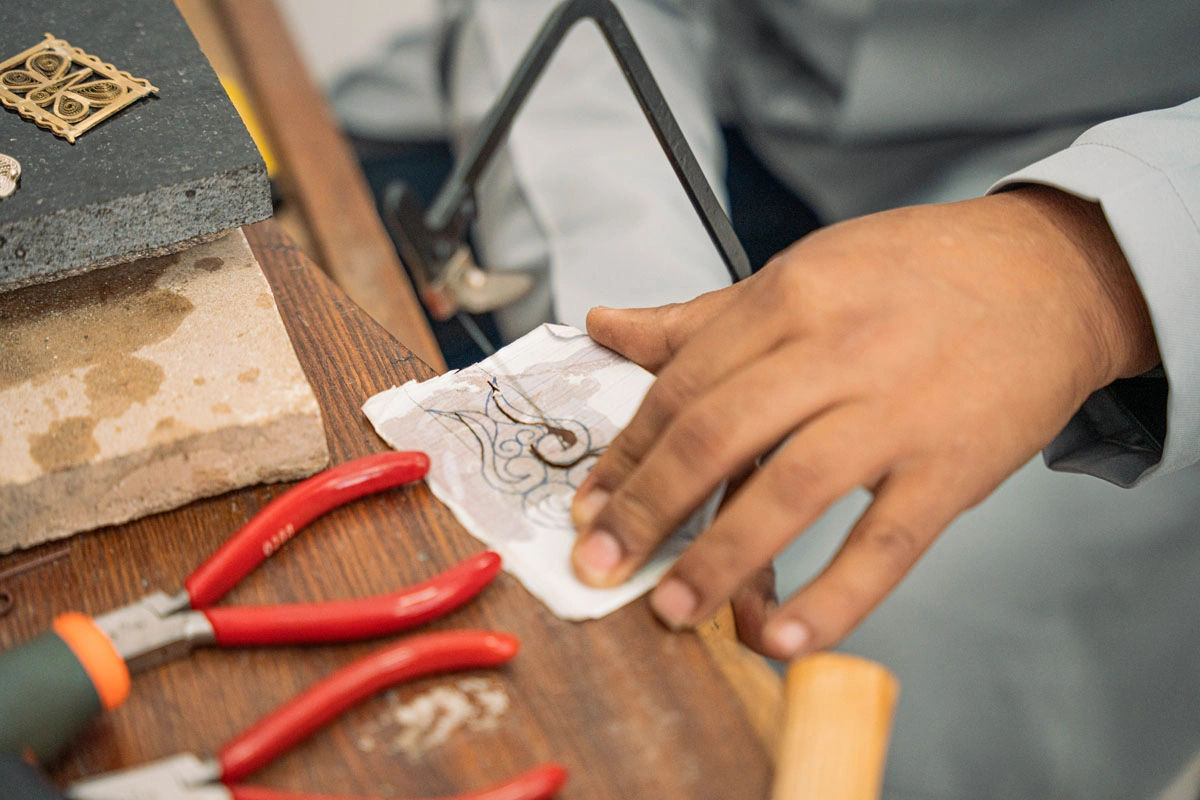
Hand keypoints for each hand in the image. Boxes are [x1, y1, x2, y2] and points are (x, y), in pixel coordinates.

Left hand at [569, 186, 1158, 658]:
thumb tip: (606, 327)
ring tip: (671, 609)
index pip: (682, 386)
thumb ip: (700, 316)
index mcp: (788, 296)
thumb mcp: (803, 271)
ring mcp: (898, 410)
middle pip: (716, 436)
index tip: (588, 505)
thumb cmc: (915, 273)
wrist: (1049, 274)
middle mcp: (836, 349)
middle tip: (599, 566)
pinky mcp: (954, 465)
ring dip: (720, 560)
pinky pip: (885, 542)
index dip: (626, 454)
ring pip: (790, 490)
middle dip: (647, 509)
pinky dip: (833, 596)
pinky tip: (781, 636)